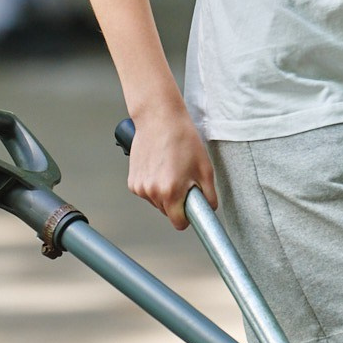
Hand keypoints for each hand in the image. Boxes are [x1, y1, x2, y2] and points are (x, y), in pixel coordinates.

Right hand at [124, 101, 216, 228]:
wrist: (159, 119)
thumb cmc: (182, 139)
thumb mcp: (205, 168)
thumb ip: (209, 194)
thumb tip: (209, 208)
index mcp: (171, 192)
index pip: (179, 223)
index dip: (187, 217)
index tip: (190, 208)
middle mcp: (152, 192)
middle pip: (167, 212)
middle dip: (176, 201)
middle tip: (182, 179)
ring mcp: (140, 187)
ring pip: (156, 202)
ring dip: (164, 193)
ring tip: (170, 170)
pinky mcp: (132, 181)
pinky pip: (146, 192)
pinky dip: (152, 185)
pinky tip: (158, 168)